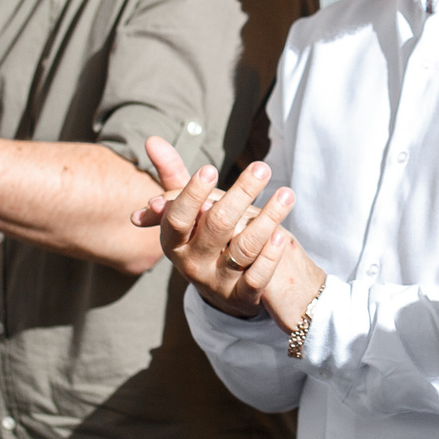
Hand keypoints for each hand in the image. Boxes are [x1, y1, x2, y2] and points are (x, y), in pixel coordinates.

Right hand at [137, 139, 296, 316]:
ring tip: (286, 194)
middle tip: (262, 168)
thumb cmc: (203, 237)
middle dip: (240, 193)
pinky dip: (270, 257)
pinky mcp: (242, 298)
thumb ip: (172, 177)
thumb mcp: (187, 211)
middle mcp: (192, 265)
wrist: (224, 289)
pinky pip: (256, 278)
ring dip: (267, 219)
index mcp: (174, 242)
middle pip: (216, 225)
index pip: (178, 218)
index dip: (191, 195)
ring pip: (242, 248)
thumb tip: (152, 140)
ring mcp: (217, 283)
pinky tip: (282, 234)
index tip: (210, 169)